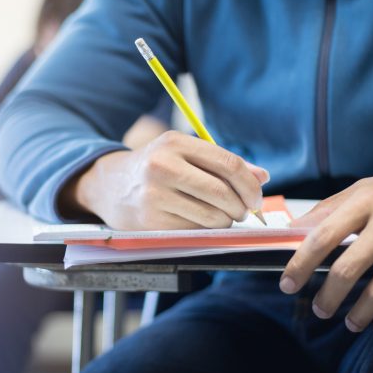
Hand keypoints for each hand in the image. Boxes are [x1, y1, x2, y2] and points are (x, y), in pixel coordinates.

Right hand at [63, 130, 268, 229]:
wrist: (110, 185)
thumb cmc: (156, 168)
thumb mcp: (183, 154)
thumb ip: (223, 164)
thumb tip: (262, 177)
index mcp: (175, 142)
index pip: (228, 164)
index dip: (250, 185)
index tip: (256, 198)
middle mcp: (163, 166)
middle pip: (223, 193)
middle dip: (241, 207)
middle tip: (243, 211)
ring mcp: (155, 195)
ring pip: (212, 216)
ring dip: (224, 220)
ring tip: (218, 215)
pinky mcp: (151, 220)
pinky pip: (195, 230)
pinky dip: (204, 229)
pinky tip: (195, 220)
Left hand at [280, 160, 372, 333]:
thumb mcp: (365, 188)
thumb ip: (329, 208)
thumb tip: (293, 228)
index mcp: (365, 203)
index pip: (322, 237)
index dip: (300, 265)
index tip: (287, 285)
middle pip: (347, 270)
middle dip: (328, 297)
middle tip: (319, 310)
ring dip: (360, 313)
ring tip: (349, 323)